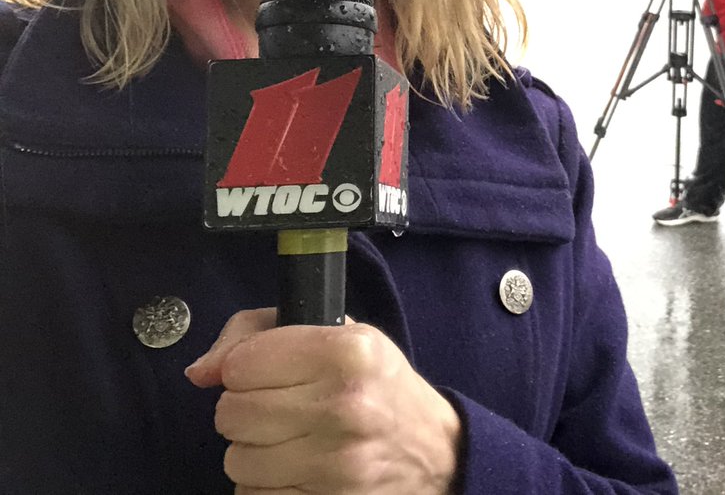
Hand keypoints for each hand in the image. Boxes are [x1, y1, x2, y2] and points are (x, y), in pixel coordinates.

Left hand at [186, 309, 460, 493]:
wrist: (436, 454)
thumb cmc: (378, 388)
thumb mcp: (340, 336)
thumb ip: (259, 334)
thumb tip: (200, 371)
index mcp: (348, 352)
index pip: (242, 362)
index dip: (247, 367)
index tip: (269, 371)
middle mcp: (344, 406)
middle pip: (231, 412)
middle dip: (246, 409)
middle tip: (280, 408)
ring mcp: (336, 464)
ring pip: (236, 460)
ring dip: (254, 452)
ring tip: (292, 441)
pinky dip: (266, 486)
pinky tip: (298, 471)